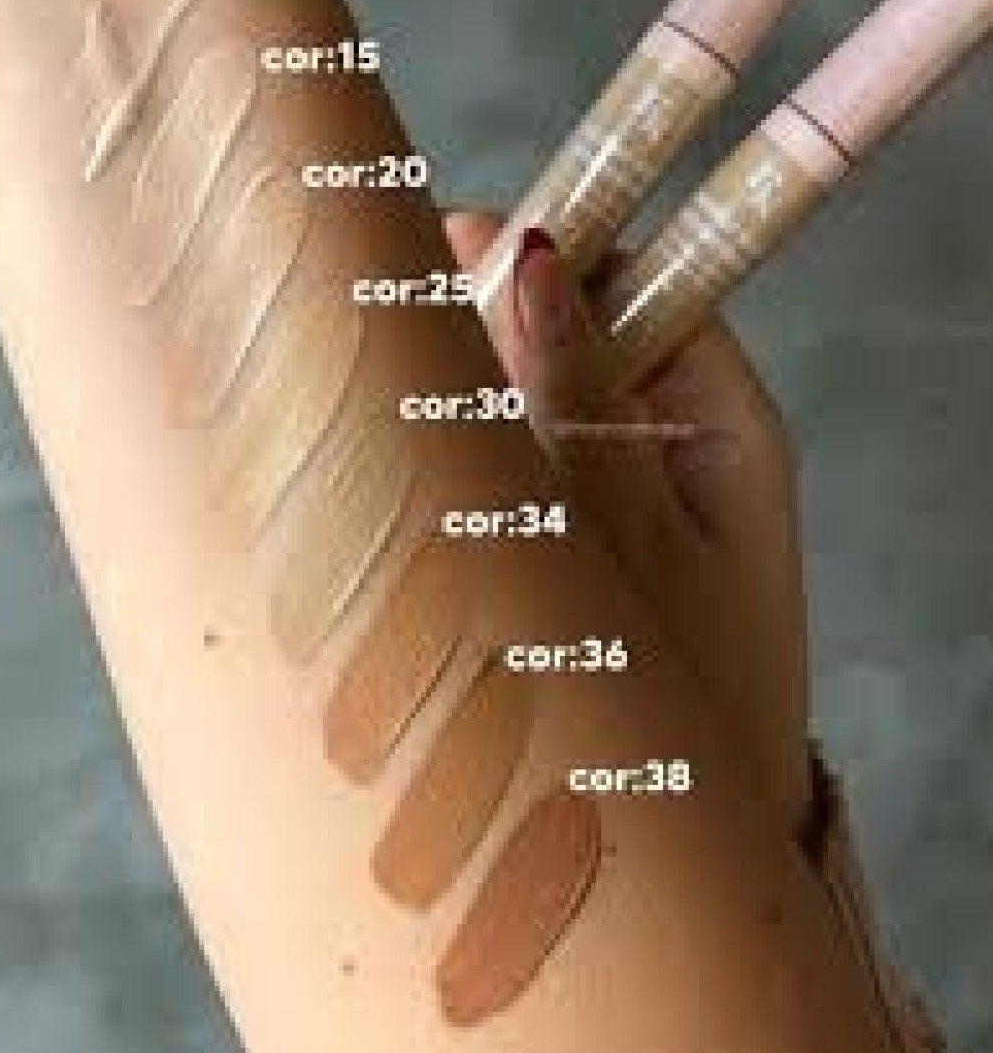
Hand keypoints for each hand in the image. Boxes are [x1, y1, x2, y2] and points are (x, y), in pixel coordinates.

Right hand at [448, 212, 813, 834]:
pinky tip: (398, 491)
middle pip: (579, 339)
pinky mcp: (569, 556)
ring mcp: (618, 506)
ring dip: (464, 401)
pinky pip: (506, 479)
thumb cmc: (676, 703)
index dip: (552, 251)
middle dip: (489, 326)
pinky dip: (456, 470)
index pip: (644, 281)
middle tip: (391, 330)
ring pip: (530, 410)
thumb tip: (530, 247)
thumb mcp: (630, 532)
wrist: (673, 861)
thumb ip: (576, 388)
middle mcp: (675, 454)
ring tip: (380, 417)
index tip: (451, 244)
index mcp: (723, 425)